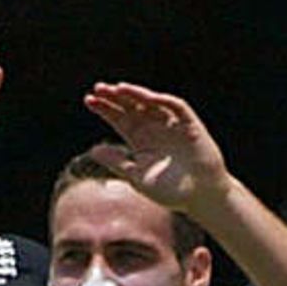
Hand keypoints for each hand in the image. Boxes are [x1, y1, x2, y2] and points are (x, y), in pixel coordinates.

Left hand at [83, 82, 229, 213]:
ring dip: (136, 94)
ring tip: (118, 89)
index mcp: (140, 140)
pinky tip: (147, 97)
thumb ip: (116, 162)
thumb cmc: (167, 190)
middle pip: (132, 107)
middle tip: (98, 88)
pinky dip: (163, 101)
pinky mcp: (189, 125)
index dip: (105, 109)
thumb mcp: (136, 176)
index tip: (88, 100)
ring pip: (151, 103)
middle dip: (116, 97)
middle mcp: (154, 128)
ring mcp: (172, 125)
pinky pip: (177, 107)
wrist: (198, 196)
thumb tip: (93, 151)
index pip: (119, 119)